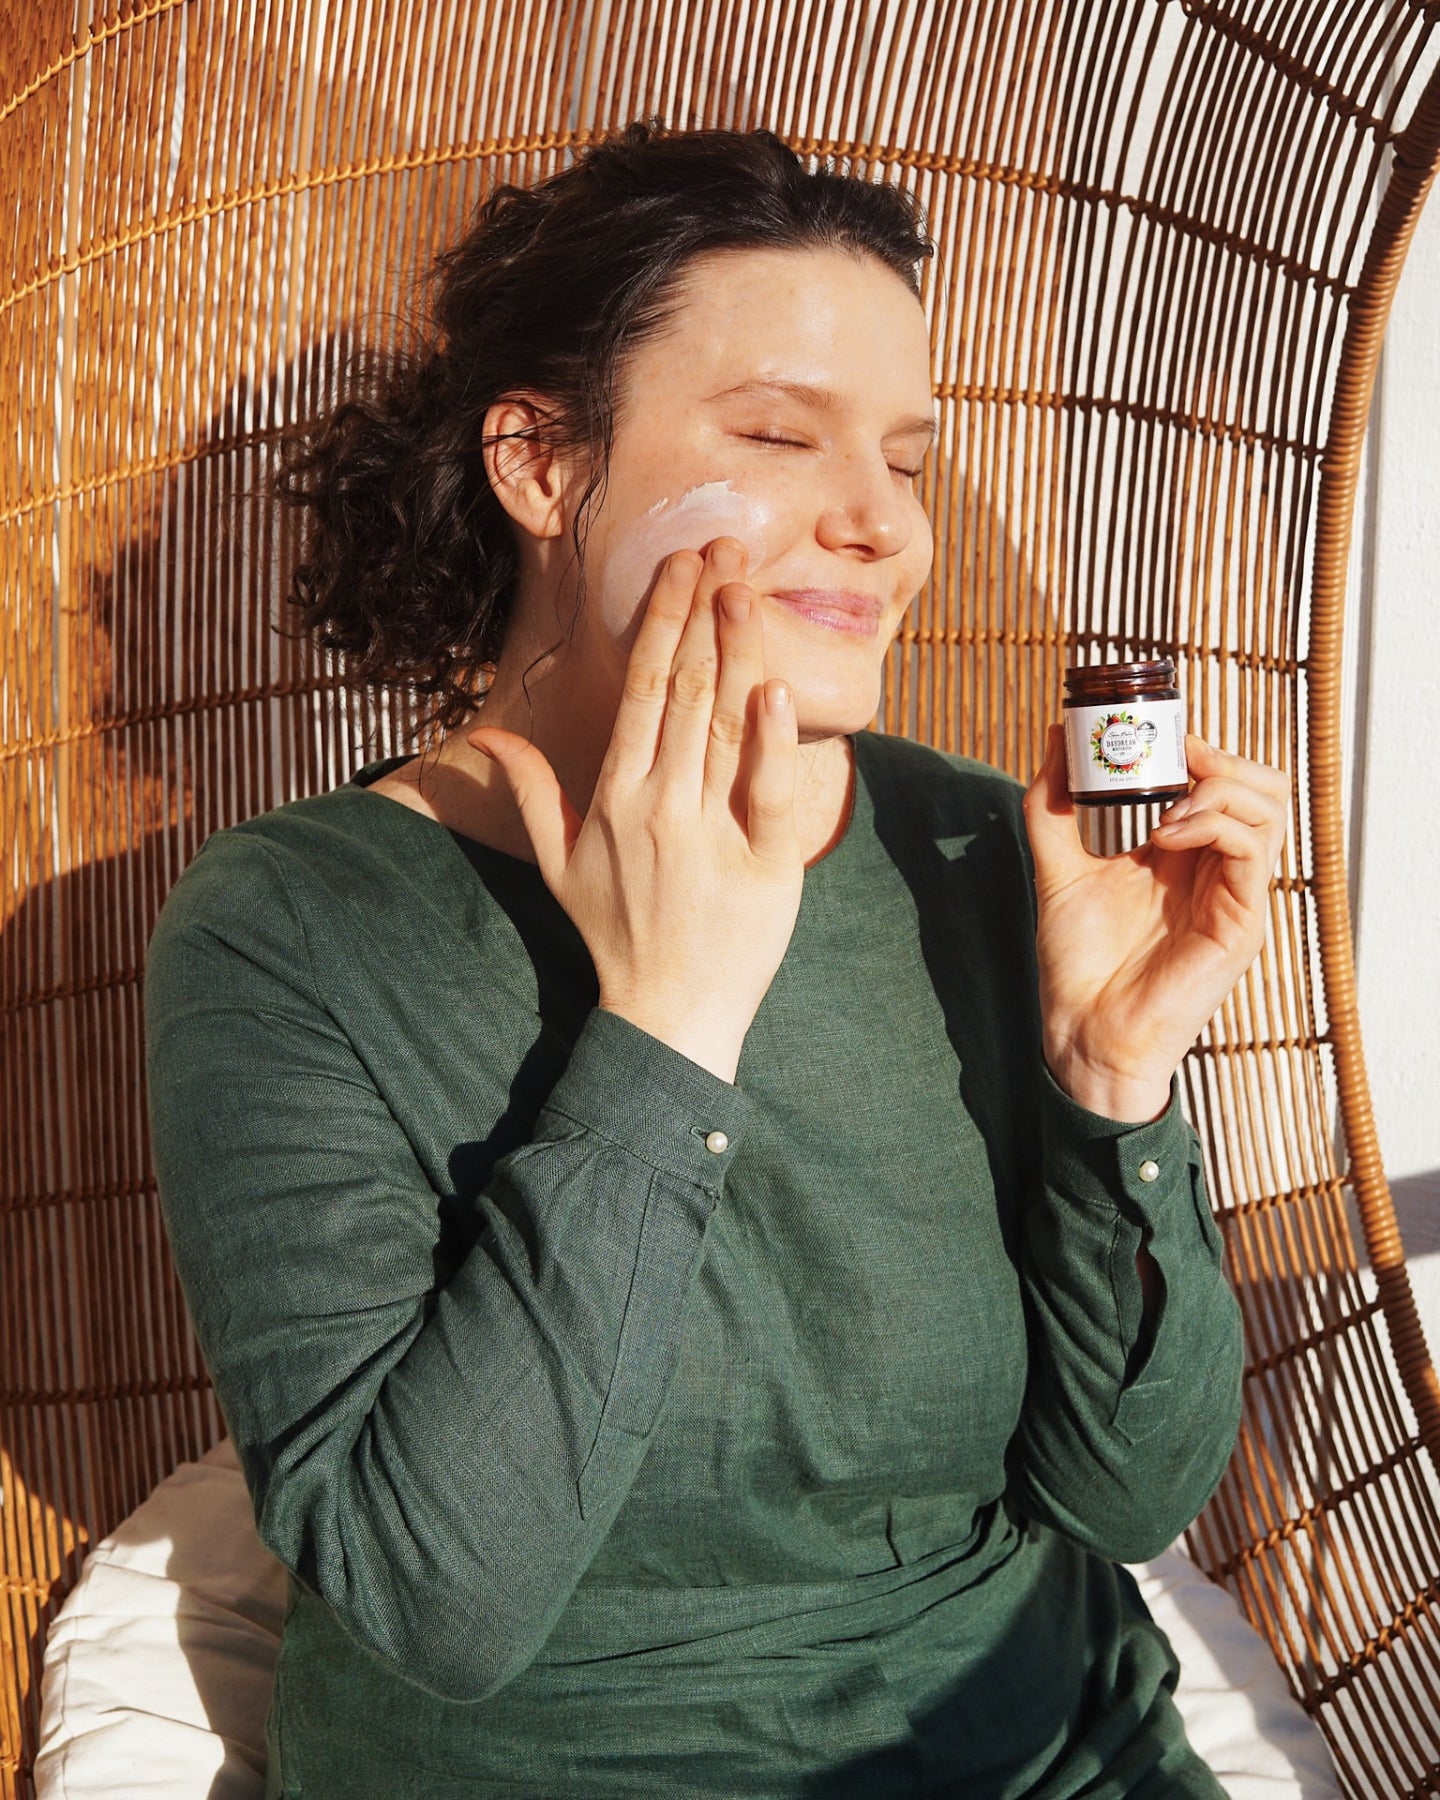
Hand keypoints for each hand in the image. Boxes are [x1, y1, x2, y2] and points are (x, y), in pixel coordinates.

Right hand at [467, 539, 802, 1082]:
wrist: (667, 1016)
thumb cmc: (615, 935)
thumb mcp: (560, 863)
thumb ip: (528, 793)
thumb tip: (484, 740)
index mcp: (614, 795)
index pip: (643, 687)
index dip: (663, 619)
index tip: (681, 562)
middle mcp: (658, 805)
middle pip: (684, 689)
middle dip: (702, 609)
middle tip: (723, 543)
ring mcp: (709, 835)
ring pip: (722, 726)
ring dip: (734, 649)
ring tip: (747, 585)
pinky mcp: (763, 866)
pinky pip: (766, 795)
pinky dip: (771, 743)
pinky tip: (775, 690)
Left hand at [1023, 727, 1289, 1120]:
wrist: (1083, 1032)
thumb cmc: (1078, 962)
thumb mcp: (1056, 867)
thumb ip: (1052, 805)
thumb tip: (1057, 736)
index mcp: (1185, 853)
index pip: (1224, 782)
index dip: (1202, 748)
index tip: (1154, 734)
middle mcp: (1218, 869)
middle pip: (1264, 788)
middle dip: (1224, 758)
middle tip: (1176, 755)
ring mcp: (1235, 896)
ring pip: (1271, 810)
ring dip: (1220, 788)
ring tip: (1169, 803)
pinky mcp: (1241, 925)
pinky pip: (1252, 852)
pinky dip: (1214, 825)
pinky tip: (1166, 836)